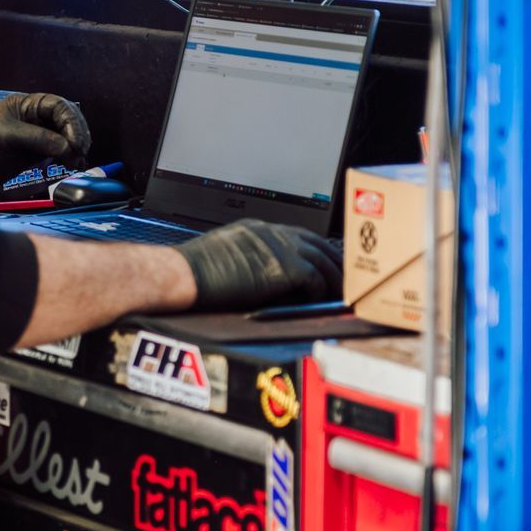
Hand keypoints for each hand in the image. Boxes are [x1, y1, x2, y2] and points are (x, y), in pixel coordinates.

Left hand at [0, 93, 90, 194]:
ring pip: (64, 137)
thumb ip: (40, 139)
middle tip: (80, 153)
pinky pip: (57, 151)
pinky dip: (67, 157)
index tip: (76, 142)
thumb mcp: (9, 137)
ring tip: (77, 162)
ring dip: (74, 148)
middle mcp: (33, 118)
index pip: (58, 106)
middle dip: (76, 135)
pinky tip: (71, 165)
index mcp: (25, 105)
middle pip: (65, 121)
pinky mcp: (33, 154)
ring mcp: (34, 136)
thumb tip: (67, 147)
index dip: (71, 122)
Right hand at [176, 220, 340, 310]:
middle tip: (344, 278)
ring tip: (342, 294)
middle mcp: (272, 233)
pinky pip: (315, 278)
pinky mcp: (283, 266)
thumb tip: (264, 277)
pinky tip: (320, 300)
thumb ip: (249, 259)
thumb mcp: (225, 255)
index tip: (325, 262)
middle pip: (316, 243)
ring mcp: (279, 246)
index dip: (315, 250)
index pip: (298, 235)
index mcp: (257, 229)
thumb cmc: (194, 271)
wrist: (185, 273)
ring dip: (335, 279)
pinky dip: (321, 291)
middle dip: (333, 261)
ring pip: (322, 259)